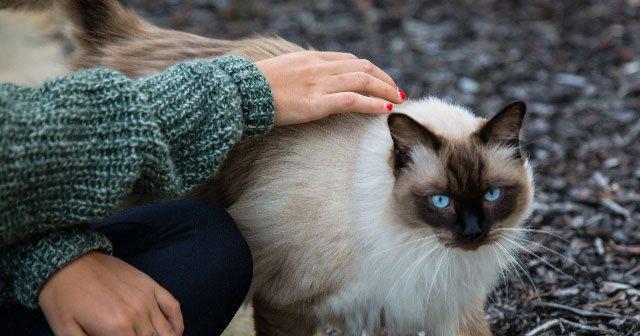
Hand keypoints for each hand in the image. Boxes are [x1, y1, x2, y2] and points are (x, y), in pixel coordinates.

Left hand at [39, 252, 182, 335]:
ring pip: (167, 330)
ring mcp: (147, 298)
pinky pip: (173, 306)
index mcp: (117, 329)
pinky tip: (176, 333)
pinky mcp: (150, 285)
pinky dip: (178, 323)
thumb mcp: (65, 331)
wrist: (68, 260)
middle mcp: (137, 314)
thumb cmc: (62, 299)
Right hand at [255, 51, 405, 125]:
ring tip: (399, 99)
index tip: (380, 79)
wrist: (239, 93)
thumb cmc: (253, 88)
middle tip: (397, 90)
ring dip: (385, 89)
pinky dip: (372, 103)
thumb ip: (298, 75)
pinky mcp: (316, 104)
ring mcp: (318, 84)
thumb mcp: (279, 73)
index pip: (348, 60)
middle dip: (383, 78)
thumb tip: (305, 84)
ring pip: (362, 80)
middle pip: (361, 67)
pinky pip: (352, 100)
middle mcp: (318, 68)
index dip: (369, 69)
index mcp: (310, 60)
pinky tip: (385, 109)